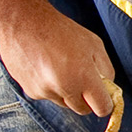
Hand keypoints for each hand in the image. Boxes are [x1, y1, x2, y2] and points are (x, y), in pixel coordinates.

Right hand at [0, 0, 115, 116]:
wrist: (23, 22)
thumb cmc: (59, 30)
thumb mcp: (94, 44)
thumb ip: (106, 70)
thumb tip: (108, 88)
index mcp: (83, 77)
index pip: (102, 108)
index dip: (105, 103)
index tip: (105, 97)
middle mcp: (64, 88)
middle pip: (83, 109)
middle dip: (87, 99)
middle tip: (83, 79)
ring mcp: (45, 92)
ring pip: (65, 103)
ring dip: (67, 93)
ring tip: (61, 69)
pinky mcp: (30, 92)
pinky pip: (48, 97)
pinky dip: (51, 88)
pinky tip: (46, 68)